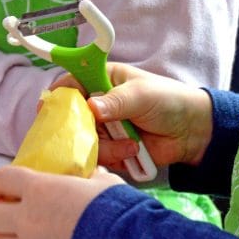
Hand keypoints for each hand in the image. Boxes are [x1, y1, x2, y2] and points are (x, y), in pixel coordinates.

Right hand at [51, 63, 213, 168]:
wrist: (192, 132)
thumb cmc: (169, 101)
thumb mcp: (142, 95)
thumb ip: (116, 101)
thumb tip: (91, 107)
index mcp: (102, 80)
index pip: (71, 84)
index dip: (58, 96)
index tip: (46, 108)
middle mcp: (97, 105)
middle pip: (71, 118)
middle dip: (82, 130)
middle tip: (96, 134)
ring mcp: (103, 129)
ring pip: (84, 142)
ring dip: (107, 147)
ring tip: (131, 144)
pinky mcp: (110, 150)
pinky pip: (98, 157)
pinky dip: (113, 158)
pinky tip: (132, 152)